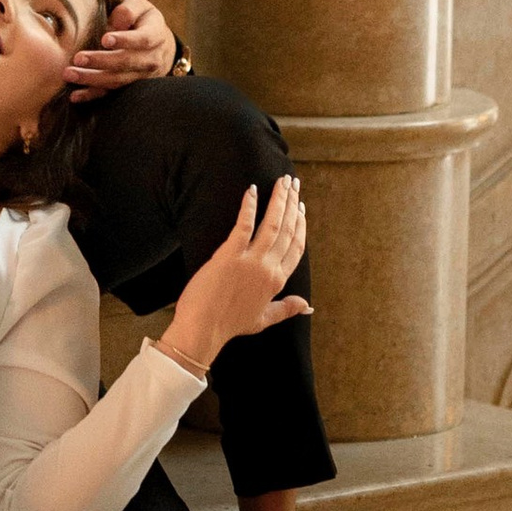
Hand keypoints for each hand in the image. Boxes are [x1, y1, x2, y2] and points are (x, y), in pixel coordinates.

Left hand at [64, 0, 180, 97]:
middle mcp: (151, 59)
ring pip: (117, 80)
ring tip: (69, 74)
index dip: (125, 40)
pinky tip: (75, 95)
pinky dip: (92, 95)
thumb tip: (116, 21)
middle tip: (78, 58)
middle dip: (101, 62)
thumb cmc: (141, 18)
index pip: (142, 39)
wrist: (157, 44)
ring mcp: (141, 76)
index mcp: (156, 35)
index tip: (105, 39)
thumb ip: (128, 9)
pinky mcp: (128, 87)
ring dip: (92, 79)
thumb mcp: (139, 6)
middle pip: (126, 62)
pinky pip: (110, 93)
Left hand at [156, 180, 310, 376]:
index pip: (296, 248)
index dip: (301, 226)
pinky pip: (244, 225)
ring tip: (282, 181)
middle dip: (292, 204)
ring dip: (279, 200)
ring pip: (272, 224)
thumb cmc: (229, 325)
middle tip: (294, 184)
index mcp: (277, 281)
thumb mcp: (264, 319)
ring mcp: (250, 261)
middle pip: (287, 230)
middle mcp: (268, 268)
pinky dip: (249, 206)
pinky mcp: (229, 254)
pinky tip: (252, 190)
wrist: (203, 329)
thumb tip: (309, 306)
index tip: (301, 209)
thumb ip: (287, 309)